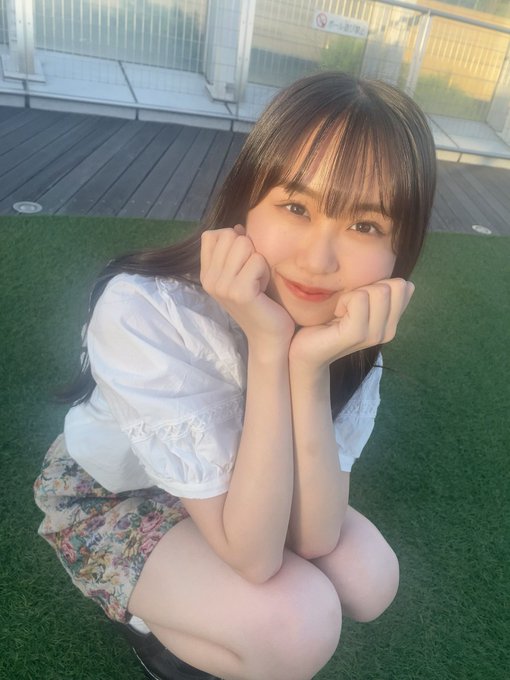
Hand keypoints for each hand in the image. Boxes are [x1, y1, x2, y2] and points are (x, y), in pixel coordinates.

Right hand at [200, 227, 294, 347]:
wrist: (268, 336)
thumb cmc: (260, 302)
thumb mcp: (240, 273)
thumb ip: (234, 250)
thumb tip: (237, 227)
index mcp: (206, 274)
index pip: (212, 235)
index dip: (233, 241)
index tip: (242, 265)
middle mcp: (209, 280)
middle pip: (229, 235)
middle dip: (249, 250)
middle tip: (252, 276)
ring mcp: (222, 287)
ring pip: (244, 244)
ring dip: (259, 261)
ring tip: (257, 282)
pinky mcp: (239, 292)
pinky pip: (258, 260)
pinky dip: (265, 272)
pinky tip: (263, 290)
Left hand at [289, 278, 414, 369]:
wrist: (308, 351)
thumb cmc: (331, 324)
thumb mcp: (360, 306)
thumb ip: (381, 295)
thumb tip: (406, 284)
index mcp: (392, 323)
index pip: (403, 286)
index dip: (378, 285)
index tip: (359, 301)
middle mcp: (388, 332)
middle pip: (394, 286)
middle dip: (368, 287)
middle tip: (349, 306)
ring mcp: (374, 335)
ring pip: (379, 290)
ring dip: (354, 294)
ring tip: (342, 312)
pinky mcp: (356, 334)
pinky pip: (359, 298)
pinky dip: (345, 300)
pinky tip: (337, 314)